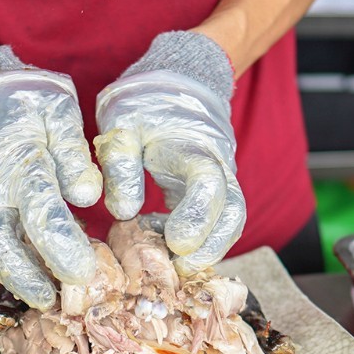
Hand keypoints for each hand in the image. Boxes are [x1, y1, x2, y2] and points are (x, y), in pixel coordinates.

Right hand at [0, 48, 101, 309]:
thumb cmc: (25, 100)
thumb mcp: (57, 110)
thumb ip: (73, 154)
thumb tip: (88, 196)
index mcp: (17, 161)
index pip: (41, 211)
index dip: (62, 246)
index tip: (86, 273)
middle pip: (3, 243)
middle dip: (30, 278)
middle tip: (58, 304)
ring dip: (19, 279)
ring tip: (48, 303)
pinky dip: (14, 266)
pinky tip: (39, 283)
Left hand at [94, 32, 245, 274]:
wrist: (176, 83)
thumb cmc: (144, 103)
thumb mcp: (121, 124)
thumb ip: (120, 164)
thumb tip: (124, 212)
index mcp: (195, 147)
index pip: (209, 186)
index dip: (197, 219)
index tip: (175, 244)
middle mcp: (218, 167)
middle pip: (233, 215)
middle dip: (210, 249)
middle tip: (177, 271)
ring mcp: (221, 182)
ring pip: (231, 224)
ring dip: (208, 252)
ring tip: (171, 266)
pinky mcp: (214, 195)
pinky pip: (218, 225)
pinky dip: (199, 244)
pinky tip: (165, 246)